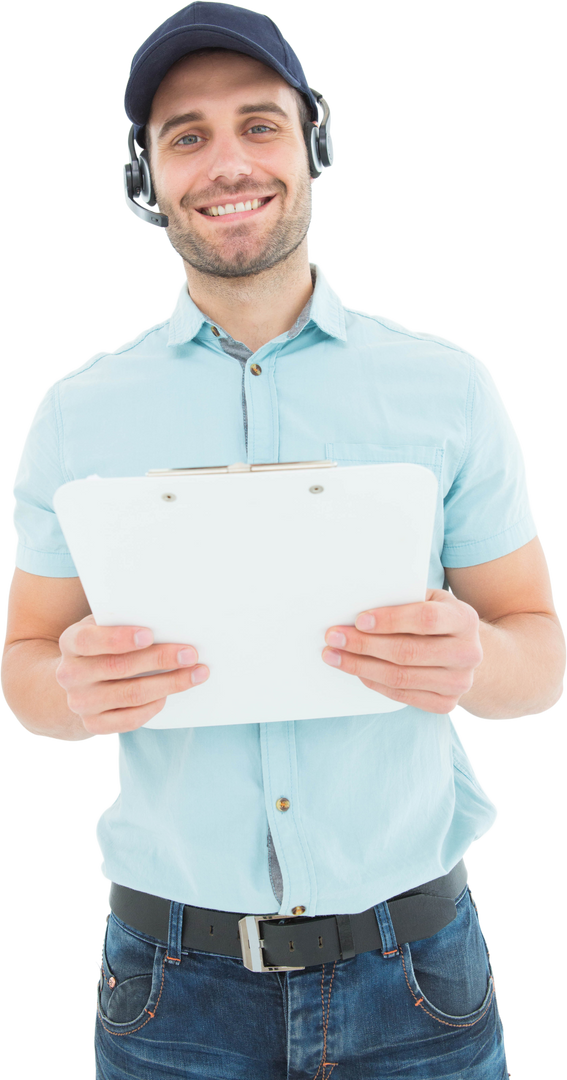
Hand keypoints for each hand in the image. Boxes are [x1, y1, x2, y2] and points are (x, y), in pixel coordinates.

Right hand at [56, 615, 208, 735]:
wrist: (77, 679)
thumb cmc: (101, 644)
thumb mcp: (102, 626)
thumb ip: (122, 621)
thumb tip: (165, 619)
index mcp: (71, 642)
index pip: (90, 640)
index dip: (119, 638)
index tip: (149, 635)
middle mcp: (70, 674)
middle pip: (119, 667)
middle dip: (160, 659)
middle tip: (190, 654)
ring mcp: (81, 702)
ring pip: (131, 694)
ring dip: (169, 684)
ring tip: (196, 674)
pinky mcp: (94, 724)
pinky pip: (130, 719)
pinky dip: (154, 706)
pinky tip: (169, 694)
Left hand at [322, 589, 482, 713]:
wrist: (465, 651)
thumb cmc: (438, 619)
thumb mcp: (430, 600)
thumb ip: (404, 600)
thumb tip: (358, 605)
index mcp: (465, 619)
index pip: (426, 619)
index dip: (391, 620)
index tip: (359, 620)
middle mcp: (467, 653)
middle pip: (408, 652)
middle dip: (364, 644)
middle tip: (334, 637)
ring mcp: (459, 682)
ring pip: (401, 677)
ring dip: (361, 666)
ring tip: (335, 655)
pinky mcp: (446, 703)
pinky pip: (402, 695)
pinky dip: (374, 683)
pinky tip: (357, 671)